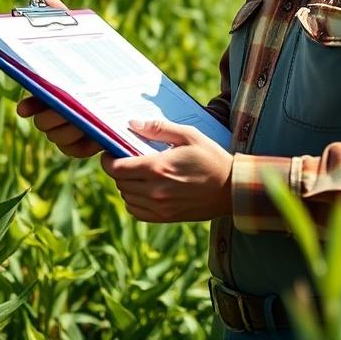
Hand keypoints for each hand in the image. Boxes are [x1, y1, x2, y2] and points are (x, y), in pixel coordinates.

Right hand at [14, 0, 102, 158]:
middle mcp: (56, 111)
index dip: (27, 104)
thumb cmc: (99, 60)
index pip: (31, 100)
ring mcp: (70, 130)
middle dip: (51, 116)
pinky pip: (77, 151)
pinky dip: (84, 144)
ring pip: (58, 137)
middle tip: (63, 109)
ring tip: (82, 120)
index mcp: (51, 89)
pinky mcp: (87, 144)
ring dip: (68, 130)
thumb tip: (47, 0)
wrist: (130, 85)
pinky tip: (95, 134)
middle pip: (44, 121)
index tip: (25, 107)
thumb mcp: (85, 37)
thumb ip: (64, 19)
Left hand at [100, 120, 232, 222]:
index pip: (116, 168)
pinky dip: (134, 201)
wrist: (232, 189)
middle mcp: (155, 190)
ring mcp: (160, 207)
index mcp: (158, 167)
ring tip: (138, 174)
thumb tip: (133, 124)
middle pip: (119, 182)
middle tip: (127, 159)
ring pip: (126, 197)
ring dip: (126, 185)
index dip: (108, 160)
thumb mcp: (189, 135)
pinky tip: (144, 190)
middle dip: (118, 169)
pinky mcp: (166, 217)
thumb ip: (159, 128)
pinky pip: (137, 212)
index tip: (110, 152)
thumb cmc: (211, 158)